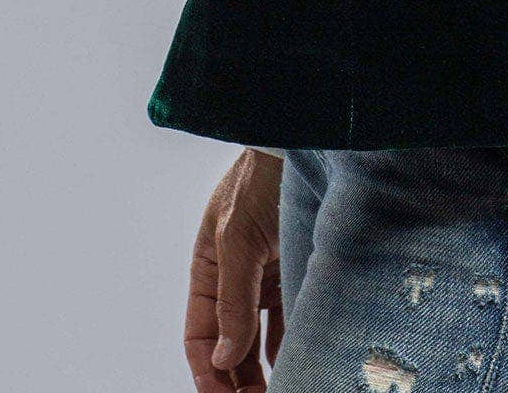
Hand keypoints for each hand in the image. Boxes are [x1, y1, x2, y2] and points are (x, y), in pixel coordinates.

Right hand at [185, 149, 284, 391]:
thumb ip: (233, 299)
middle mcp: (236, 276)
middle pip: (230, 345)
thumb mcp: (238, 236)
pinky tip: (300, 366)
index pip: (199, 336)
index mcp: (208, 267)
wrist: (307, 139)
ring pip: (262, 338)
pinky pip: (292, 319)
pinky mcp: (299, 269)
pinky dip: (293, 346)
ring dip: (266, 370)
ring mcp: (269, 274)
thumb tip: (222, 359)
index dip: (207, 374)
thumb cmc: (262, 178)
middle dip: (238, 381)